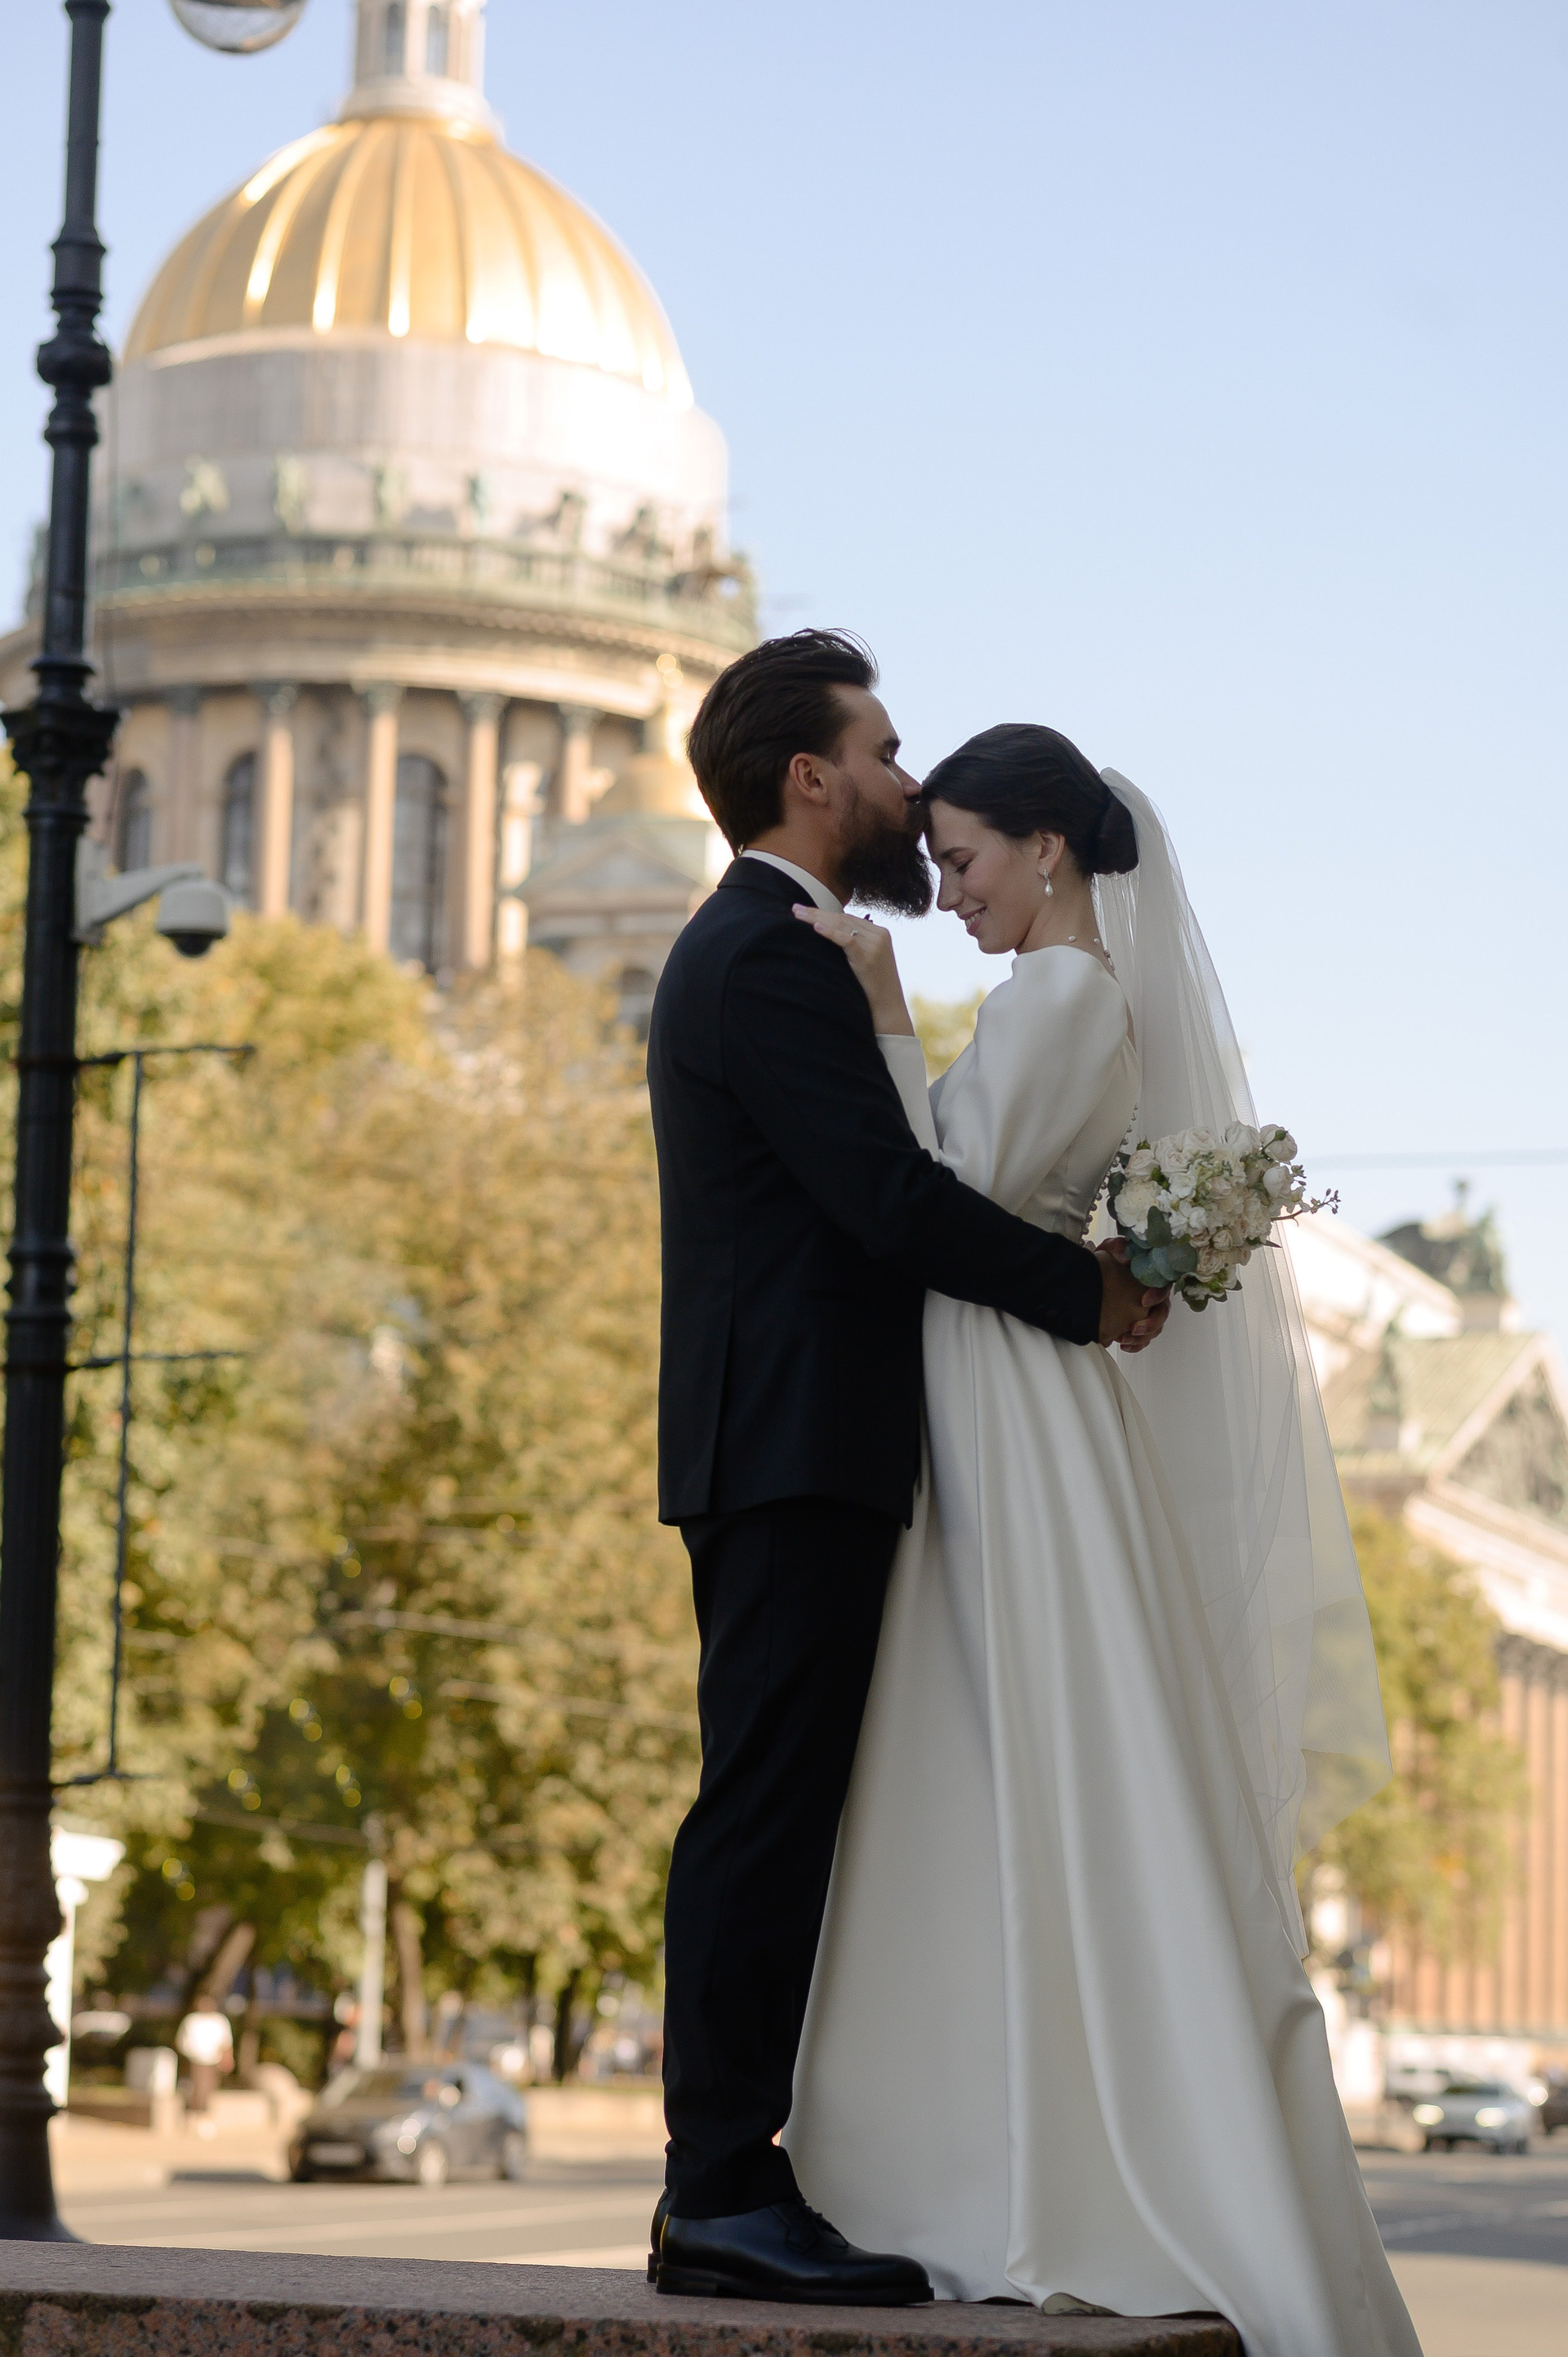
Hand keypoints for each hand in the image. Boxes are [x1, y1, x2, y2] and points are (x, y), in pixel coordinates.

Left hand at [792, 903, 913, 1034]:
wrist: (889, 1007)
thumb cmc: (874, 987)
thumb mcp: (867, 960)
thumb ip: (856, 945)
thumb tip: (830, 936)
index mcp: (879, 933)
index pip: (847, 918)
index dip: (825, 913)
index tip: (805, 911)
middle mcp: (878, 934)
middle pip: (843, 919)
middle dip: (817, 913)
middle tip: (795, 908)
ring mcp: (875, 944)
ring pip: (842, 925)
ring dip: (817, 919)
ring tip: (798, 915)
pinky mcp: (868, 956)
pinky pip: (846, 939)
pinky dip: (830, 932)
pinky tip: (815, 927)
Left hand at [1095, 1237, 1170, 1350]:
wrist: (1101, 1270)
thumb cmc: (1111, 1259)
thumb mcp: (1112, 1249)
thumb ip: (1118, 1248)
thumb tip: (1125, 1257)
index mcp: (1154, 1278)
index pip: (1164, 1287)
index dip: (1157, 1296)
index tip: (1144, 1301)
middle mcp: (1155, 1296)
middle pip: (1162, 1313)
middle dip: (1150, 1323)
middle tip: (1134, 1328)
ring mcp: (1149, 1311)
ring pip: (1155, 1328)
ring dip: (1141, 1337)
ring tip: (1124, 1339)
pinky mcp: (1140, 1322)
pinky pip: (1144, 1337)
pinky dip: (1135, 1344)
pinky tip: (1123, 1345)